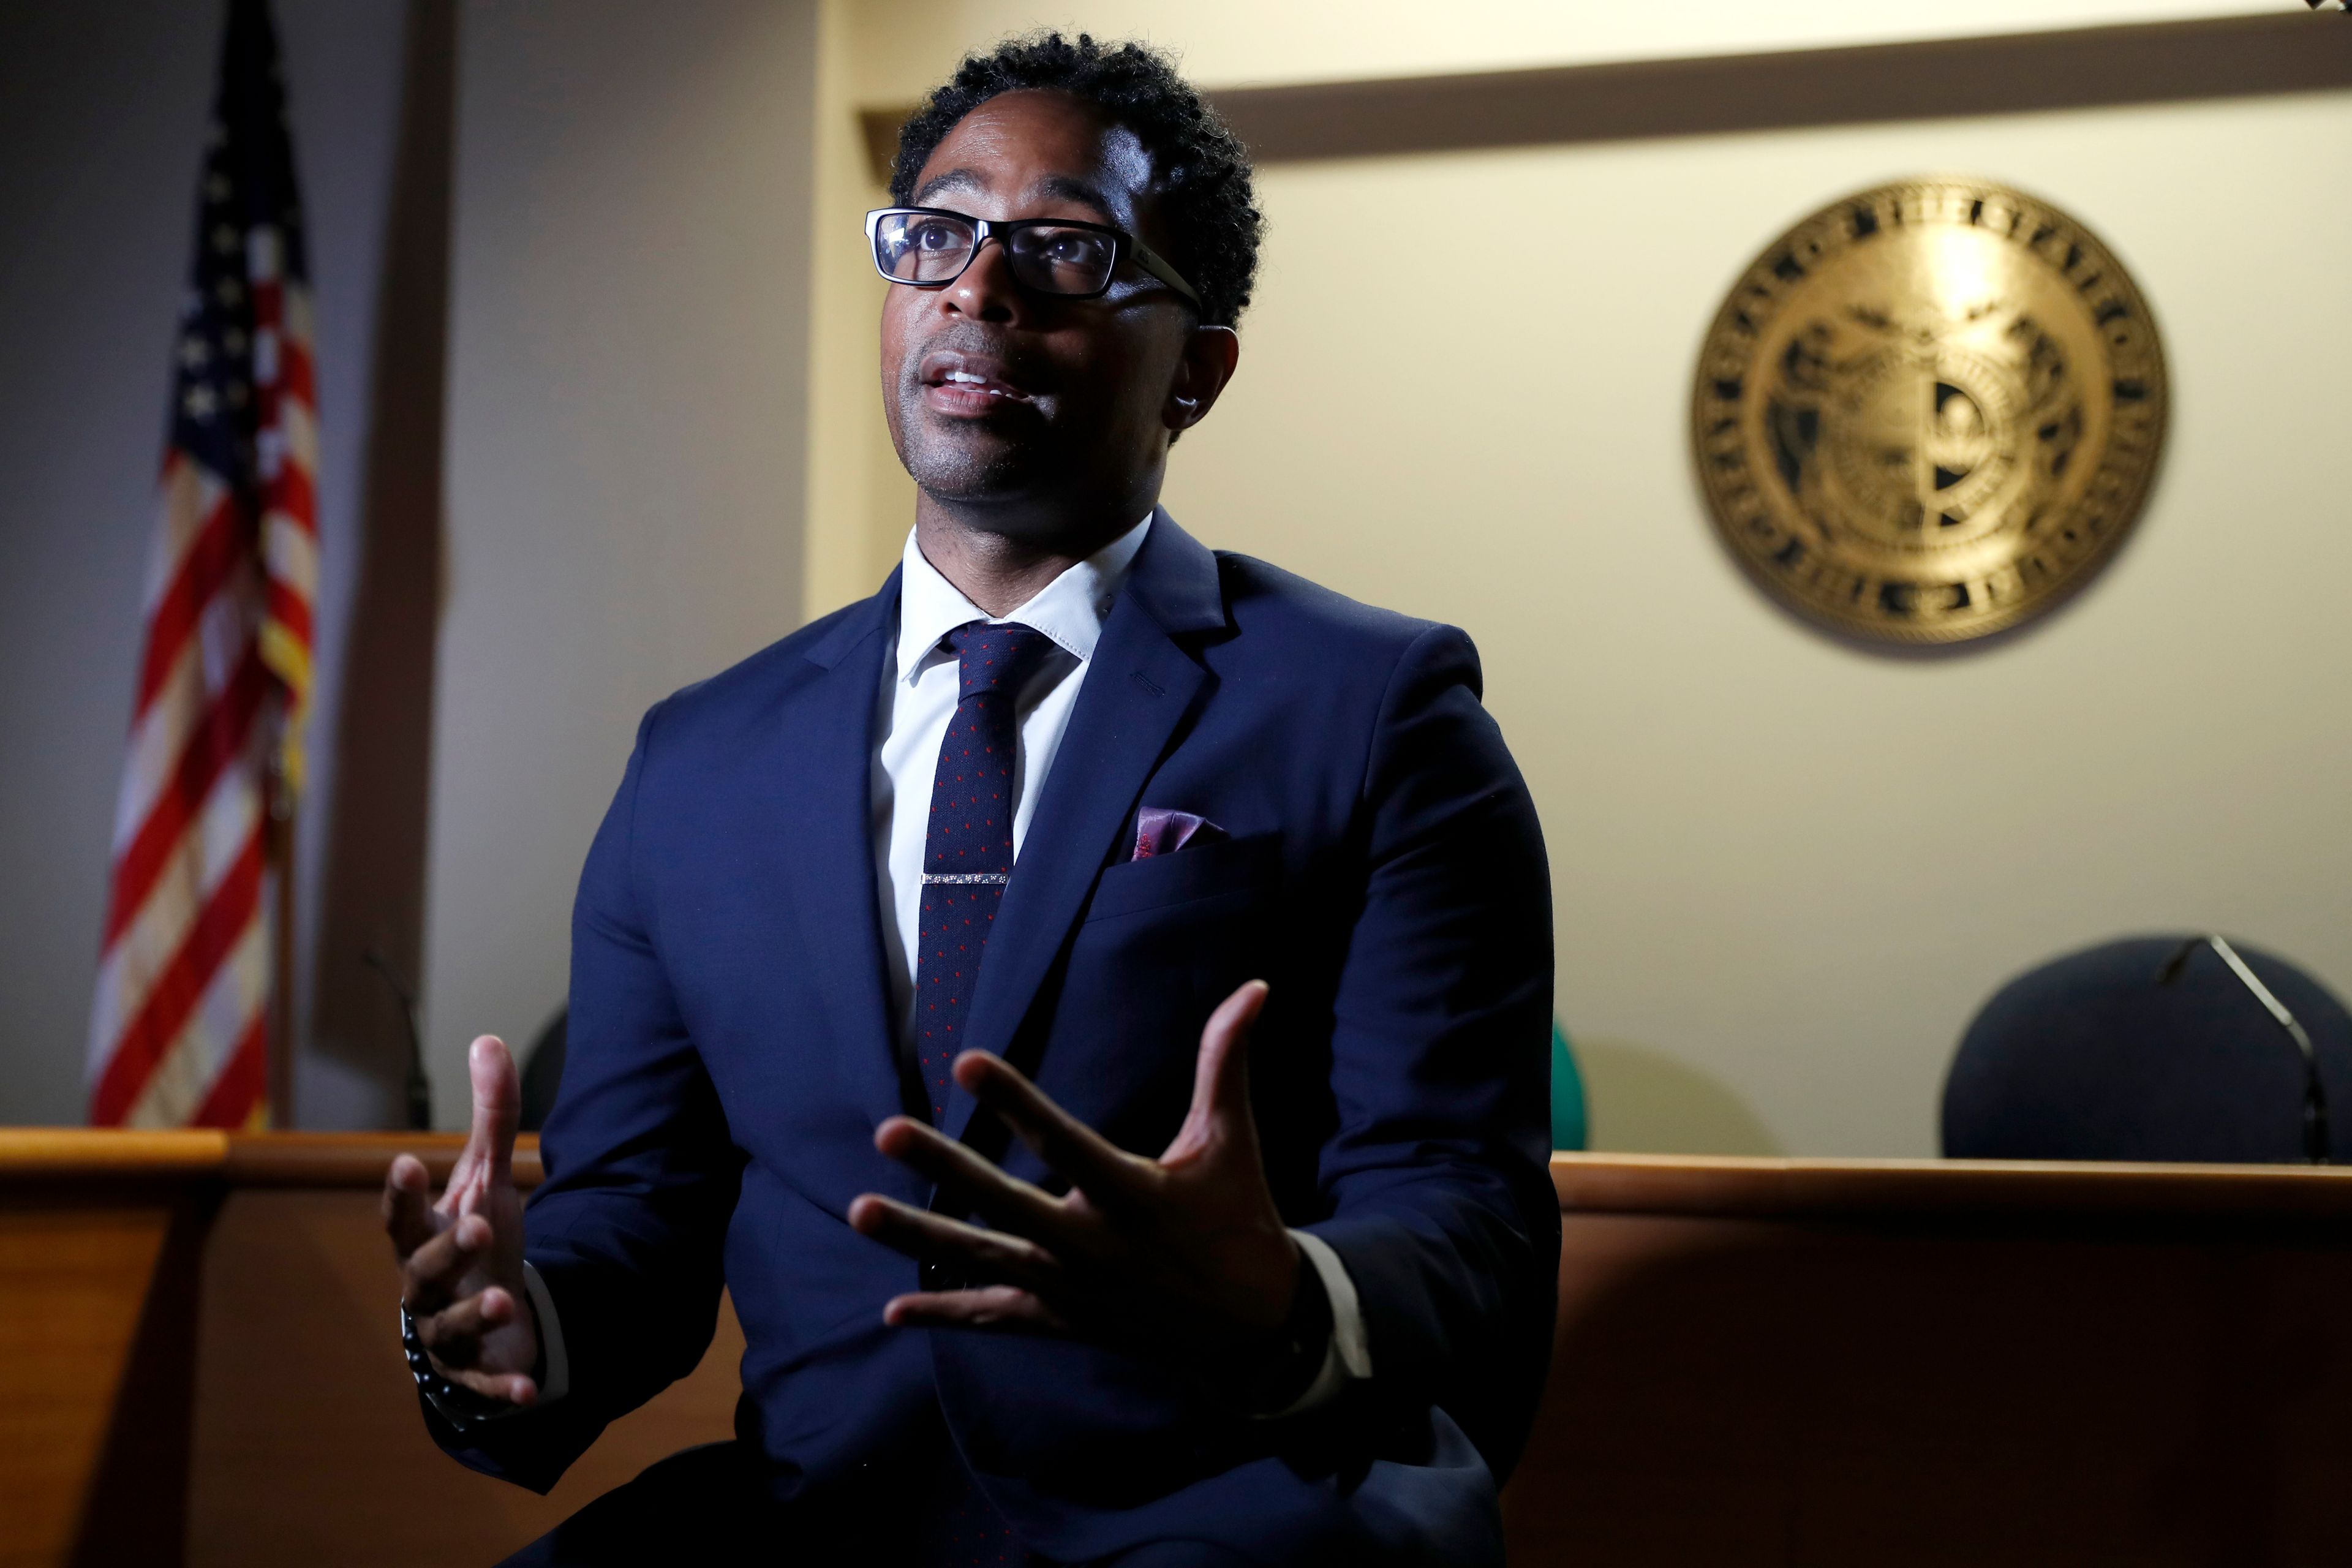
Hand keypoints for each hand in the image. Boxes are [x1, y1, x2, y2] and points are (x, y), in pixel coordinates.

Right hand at [381, 1034, 540, 1405]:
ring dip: (472, 1314)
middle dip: (445, 1250)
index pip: (402, 1216)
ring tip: (501, 1297)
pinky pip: (483, 1383)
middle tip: (473, 1223)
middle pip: (422, 1271)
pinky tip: (529, 1392)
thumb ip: (491, 1117)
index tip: (408, 1163)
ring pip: (448, 1328)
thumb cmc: (475, 1242)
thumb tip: (489, 1039)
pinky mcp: (474, 1370)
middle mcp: (426, 1288)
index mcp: (423, 1239)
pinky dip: (502, 1389)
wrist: (484, 1314)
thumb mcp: (488, 1179)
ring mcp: (445, 1332)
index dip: (402, 1194)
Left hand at [847, 980, 1299, 1375]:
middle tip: (887, 1129)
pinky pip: (994, 1316)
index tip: (968, 1060)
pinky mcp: (1061, 1321)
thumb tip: (1255, 985)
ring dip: (917, 1237)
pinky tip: (892, 1309)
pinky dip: (945, 1312)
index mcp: (1136, 1197)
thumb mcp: (1233, 1141)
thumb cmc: (1240, 1218)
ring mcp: (1072, 1291)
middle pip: (1006, 1206)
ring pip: (982, 1261)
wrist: (1252, 1331)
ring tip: (858, 1211)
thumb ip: (1227, 1062)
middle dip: (945, 1169)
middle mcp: (1095, 1247)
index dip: (1017, 1102)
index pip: (1066, 1143)